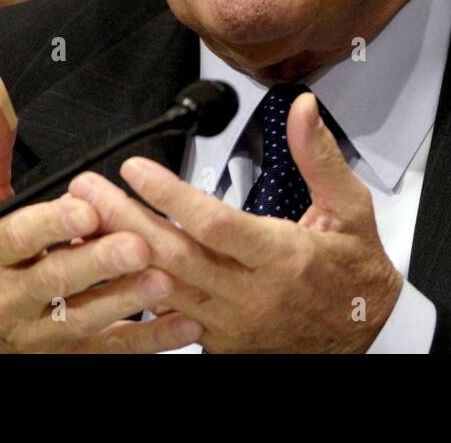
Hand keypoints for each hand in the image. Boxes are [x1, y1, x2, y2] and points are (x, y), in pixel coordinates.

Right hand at [0, 74, 202, 352]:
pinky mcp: (71, 356)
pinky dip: (149, 339)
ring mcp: (41, 332)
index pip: (17, 236)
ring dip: (126, 300)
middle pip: (53, 281)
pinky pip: (112, 350)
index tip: (85, 207)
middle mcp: (10, 296)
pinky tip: (183, 322)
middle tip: (137, 244)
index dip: (52, 223)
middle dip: (97, 262)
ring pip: (84, 320)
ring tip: (164, 281)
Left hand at [69, 92, 402, 352]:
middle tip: (87, 189)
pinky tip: (106, 268)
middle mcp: (252, 294)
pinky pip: (167, 318)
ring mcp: (232, 324)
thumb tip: (303, 108)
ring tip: (84, 221)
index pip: (215, 225)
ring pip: (162, 288)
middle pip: (175, 255)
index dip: (170, 195)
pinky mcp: (219, 342)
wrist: (366, 336)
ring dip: (119, 254)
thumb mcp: (352, 208)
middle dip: (124, 219)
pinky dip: (133, 292)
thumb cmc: (355, 272)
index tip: (135, 168)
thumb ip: (320, 156)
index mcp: (283, 257)